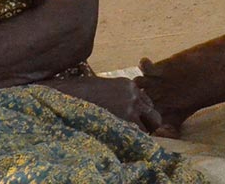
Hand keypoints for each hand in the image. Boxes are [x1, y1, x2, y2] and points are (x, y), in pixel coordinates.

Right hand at [44, 76, 161, 132]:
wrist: (70, 94)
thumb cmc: (82, 93)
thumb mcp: (106, 88)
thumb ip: (120, 97)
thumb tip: (127, 111)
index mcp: (129, 85)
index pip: (147, 103)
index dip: (142, 115)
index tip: (135, 122)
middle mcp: (134, 94)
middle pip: (155, 116)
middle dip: (149, 126)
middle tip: (138, 133)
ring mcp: (131, 106)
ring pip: (148, 127)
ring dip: (139, 133)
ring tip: (124, 137)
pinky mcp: (124, 117)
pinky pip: (136, 133)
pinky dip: (130, 138)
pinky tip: (119, 139)